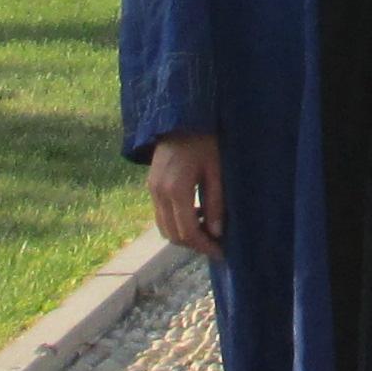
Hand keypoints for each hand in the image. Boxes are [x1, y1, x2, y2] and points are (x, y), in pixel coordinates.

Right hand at [147, 131, 226, 259]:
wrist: (179, 117)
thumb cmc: (204, 140)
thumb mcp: (216, 170)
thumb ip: (215, 202)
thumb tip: (217, 232)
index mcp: (176, 190)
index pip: (187, 231)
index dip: (204, 245)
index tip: (220, 252)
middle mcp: (158, 193)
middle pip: (173, 234)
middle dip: (194, 244)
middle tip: (215, 244)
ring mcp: (151, 190)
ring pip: (164, 227)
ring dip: (183, 234)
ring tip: (206, 230)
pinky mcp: (151, 185)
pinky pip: (160, 215)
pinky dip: (176, 222)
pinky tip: (194, 215)